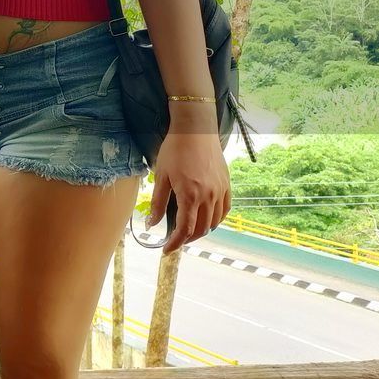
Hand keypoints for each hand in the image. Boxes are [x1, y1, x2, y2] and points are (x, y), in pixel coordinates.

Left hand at [146, 131, 230, 254]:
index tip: (166, 249)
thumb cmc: (175, 150)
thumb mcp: (161, 176)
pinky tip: (207, 219)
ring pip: (214, 222)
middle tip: (175, 239)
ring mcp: (220, 191)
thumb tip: (152, 224)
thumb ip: (158, 203)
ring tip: (188, 230)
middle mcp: (208, 197)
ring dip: (201, 230)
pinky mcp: (226, 184)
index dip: (175, 243)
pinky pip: (224, 210)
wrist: (196, 129)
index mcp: (190, 196)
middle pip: (201, 229)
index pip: (184, 230)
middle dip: (187, 239)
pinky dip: (216, 219)